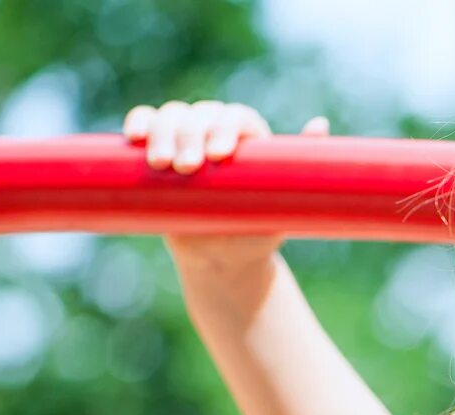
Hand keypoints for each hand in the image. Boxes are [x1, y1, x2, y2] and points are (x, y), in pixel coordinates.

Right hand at [123, 100, 329, 271]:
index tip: (221, 156)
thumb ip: (301, 168)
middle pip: (201, 114)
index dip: (226, 128)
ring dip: (163, 133)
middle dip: (191, 135)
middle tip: (189, 168)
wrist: (223, 258)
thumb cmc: (256, 230)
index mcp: (248, 138)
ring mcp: (185, 139)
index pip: (236, 119)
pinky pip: (145, 125)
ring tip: (162, 164)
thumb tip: (320, 124)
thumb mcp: (282, 205)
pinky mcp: (157, 150)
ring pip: (171, 116)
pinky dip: (139, 123)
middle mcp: (215, 131)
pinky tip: (135, 136)